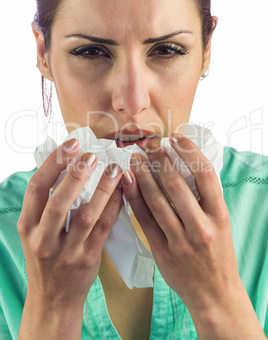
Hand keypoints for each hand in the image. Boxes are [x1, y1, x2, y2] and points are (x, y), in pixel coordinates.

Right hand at [18, 138, 122, 337]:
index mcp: (27, 227)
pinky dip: (114, 207)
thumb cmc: (46, 258)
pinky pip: (104, 228)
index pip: (36, 188)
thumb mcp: (35, 232)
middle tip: (92, 155)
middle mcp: (43, 239)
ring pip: (85, 215)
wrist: (53, 298)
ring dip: (101, 189)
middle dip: (76, 174)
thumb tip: (69, 167)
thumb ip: (46, 205)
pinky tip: (122, 191)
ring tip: (114, 169)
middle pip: (59, 201)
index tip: (70, 145)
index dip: (53, 163)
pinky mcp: (87, 259)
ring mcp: (66, 252)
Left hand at [121, 134, 264, 338]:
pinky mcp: (162, 251)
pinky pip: (145, 220)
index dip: (190, 152)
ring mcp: (180, 241)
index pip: (206, 176)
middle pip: (177, 185)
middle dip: (160, 160)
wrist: (214, 293)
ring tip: (135, 157)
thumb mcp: (220, 223)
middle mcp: (201, 227)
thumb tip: (184, 165)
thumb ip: (205, 198)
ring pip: (157, 201)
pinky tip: (128, 183)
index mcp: (219, 216)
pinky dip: (135, 198)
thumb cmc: (218, 254)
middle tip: (149, 144)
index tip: (176, 138)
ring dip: (143, 176)